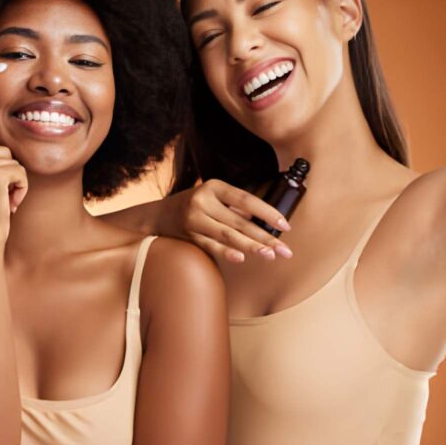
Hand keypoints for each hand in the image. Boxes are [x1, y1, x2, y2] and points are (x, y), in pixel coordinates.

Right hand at [178, 180, 292, 262]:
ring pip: (228, 235)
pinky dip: (226, 252)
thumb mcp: (214, 197)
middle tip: (284, 251)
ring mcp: (194, 219)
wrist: (160, 214)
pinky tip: (241, 258)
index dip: (267, 212)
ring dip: (251, 246)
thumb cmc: (196, 205)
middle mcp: (203, 201)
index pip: (246, 200)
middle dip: (265, 237)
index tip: (285, 226)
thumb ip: (235, 208)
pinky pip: (211, 246)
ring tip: (270, 255)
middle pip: (240, 221)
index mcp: (214, 187)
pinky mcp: (189, 235)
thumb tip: (267, 224)